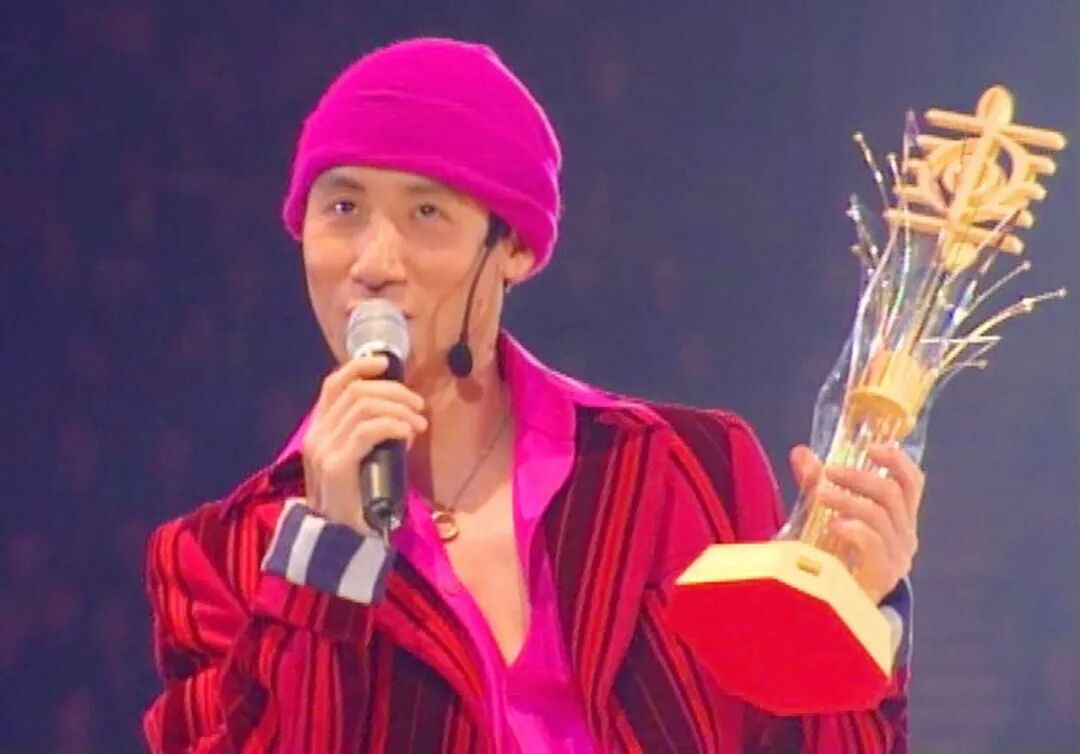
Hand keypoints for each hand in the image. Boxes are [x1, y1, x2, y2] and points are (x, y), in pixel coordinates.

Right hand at [302, 355, 427, 534]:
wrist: (340, 544)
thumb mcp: (362, 460)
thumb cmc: (358, 503)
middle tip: (419, 407)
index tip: (386, 364)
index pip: (333, 384)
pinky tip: (409, 433)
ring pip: (363, 406)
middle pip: (355, 391)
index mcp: (318, 431)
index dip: (360, 367)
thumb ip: (371, 434)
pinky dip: (394, 425)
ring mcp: (323, 451)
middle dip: (394, 391)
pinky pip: (368, 430)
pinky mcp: (337, 466)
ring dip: (399, 408)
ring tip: (419, 424)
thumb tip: (404, 412)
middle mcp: (316, 436)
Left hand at [789, 443, 923, 603]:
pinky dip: (854, 529)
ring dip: (848, 499)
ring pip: (880, 515)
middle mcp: (905, 535)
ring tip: (819, 495)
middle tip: (828, 471)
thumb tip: (800, 452)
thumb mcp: (826, 514)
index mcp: (899, 517)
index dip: (897, 460)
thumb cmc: (835, 556)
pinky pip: (874, 544)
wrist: (837, 605)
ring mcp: (897, 557)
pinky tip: (833, 525)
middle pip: (892, 493)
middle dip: (858, 476)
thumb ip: (816, 483)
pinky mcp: (883, 576)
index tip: (871, 446)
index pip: (912, 482)